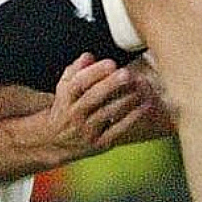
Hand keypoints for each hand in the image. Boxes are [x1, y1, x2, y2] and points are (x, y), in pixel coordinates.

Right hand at [40, 53, 167, 159]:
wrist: (57, 143)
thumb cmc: (66, 108)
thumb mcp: (65, 89)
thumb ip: (76, 71)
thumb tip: (88, 56)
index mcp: (66, 99)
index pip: (77, 84)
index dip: (94, 73)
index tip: (111, 63)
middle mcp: (74, 116)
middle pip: (91, 98)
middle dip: (110, 85)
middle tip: (127, 73)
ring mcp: (86, 131)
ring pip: (106, 114)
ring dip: (125, 100)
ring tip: (141, 87)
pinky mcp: (100, 144)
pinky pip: (117, 131)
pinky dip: (132, 118)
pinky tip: (145, 105)